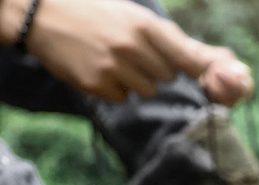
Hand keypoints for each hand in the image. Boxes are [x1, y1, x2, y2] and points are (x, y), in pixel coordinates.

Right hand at [0, 0, 253, 105]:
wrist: (43, 14)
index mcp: (145, 26)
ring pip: (145, 90)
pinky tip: (99, 68)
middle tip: (134, 54)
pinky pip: (122, 97)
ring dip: (135, 81)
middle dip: (157, 70)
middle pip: (167, 77)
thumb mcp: (131, 15)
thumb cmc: (94, 13)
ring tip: (113, 59)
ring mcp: (115, 68)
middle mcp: (133, 48)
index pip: (187, 57)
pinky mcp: (98, 86)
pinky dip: (114, 88)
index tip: (215, 82)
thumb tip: (201, 64)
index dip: (201, 71)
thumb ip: (164, 39)